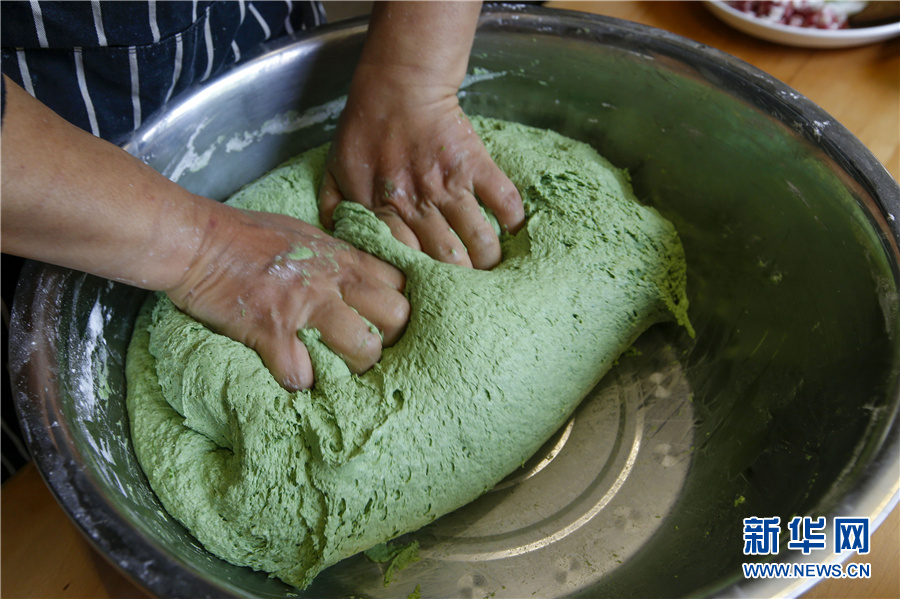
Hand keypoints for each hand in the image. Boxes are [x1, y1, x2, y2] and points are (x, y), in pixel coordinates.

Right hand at [167, 205, 408, 390]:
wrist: (196, 240)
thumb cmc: (247, 235)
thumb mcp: (306, 235)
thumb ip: (337, 259)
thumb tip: (358, 281)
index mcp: (343, 257)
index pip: (401, 286)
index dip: (398, 311)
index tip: (383, 325)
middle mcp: (333, 280)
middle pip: (396, 318)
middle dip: (387, 340)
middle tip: (363, 352)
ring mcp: (305, 306)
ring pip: (362, 349)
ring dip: (350, 368)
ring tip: (333, 372)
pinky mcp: (272, 332)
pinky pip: (302, 373)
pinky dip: (298, 381)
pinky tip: (290, 375)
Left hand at [317, 1, 523, 269]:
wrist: (398, 84)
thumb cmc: (364, 128)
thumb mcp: (335, 170)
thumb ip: (334, 210)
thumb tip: (341, 245)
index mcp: (382, 209)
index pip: (403, 261)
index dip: (418, 283)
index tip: (427, 294)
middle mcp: (416, 204)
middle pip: (446, 261)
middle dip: (459, 282)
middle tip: (466, 291)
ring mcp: (449, 185)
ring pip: (478, 240)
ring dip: (488, 260)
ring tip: (491, 271)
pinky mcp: (475, 165)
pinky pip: (504, 200)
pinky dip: (513, 220)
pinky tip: (513, 233)